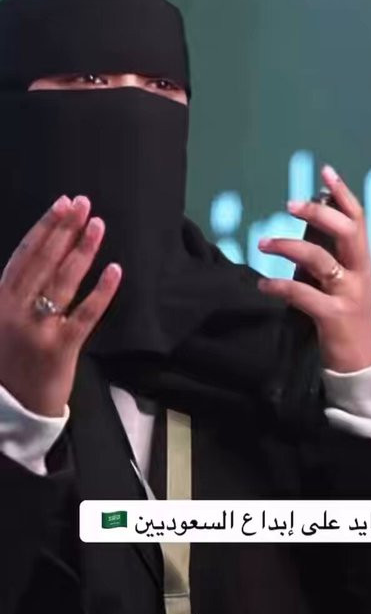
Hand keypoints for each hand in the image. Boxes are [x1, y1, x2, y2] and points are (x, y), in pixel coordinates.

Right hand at [0, 195, 121, 416]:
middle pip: (45, 260)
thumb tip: (38, 255)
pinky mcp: (61, 349)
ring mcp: (39, 329)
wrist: (9, 409)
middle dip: (65, 229)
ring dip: (83, 250)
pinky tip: (115, 270)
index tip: (62, 204)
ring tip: (99, 226)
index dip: (44, 227)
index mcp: (0, 300)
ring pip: (65, 281)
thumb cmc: (7, 362)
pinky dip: (102, 292)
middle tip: (85, 204)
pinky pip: (85, 314)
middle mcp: (17, 310)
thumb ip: (14, 291)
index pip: (25, 255)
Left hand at [257, 164, 370, 372]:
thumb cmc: (347, 319)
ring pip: (320, 261)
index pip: (358, 220)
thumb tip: (311, 222)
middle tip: (289, 204)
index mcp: (363, 263)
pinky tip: (263, 284)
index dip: (343, 194)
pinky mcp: (334, 318)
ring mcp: (349, 296)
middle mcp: (360, 275)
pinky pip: (304, 295)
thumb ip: (331, 256)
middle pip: (345, 233)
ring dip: (288, 246)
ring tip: (262, 242)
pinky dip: (280, 286)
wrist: (362, 364)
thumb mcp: (345, 284)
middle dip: (318, 214)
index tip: (326, 171)